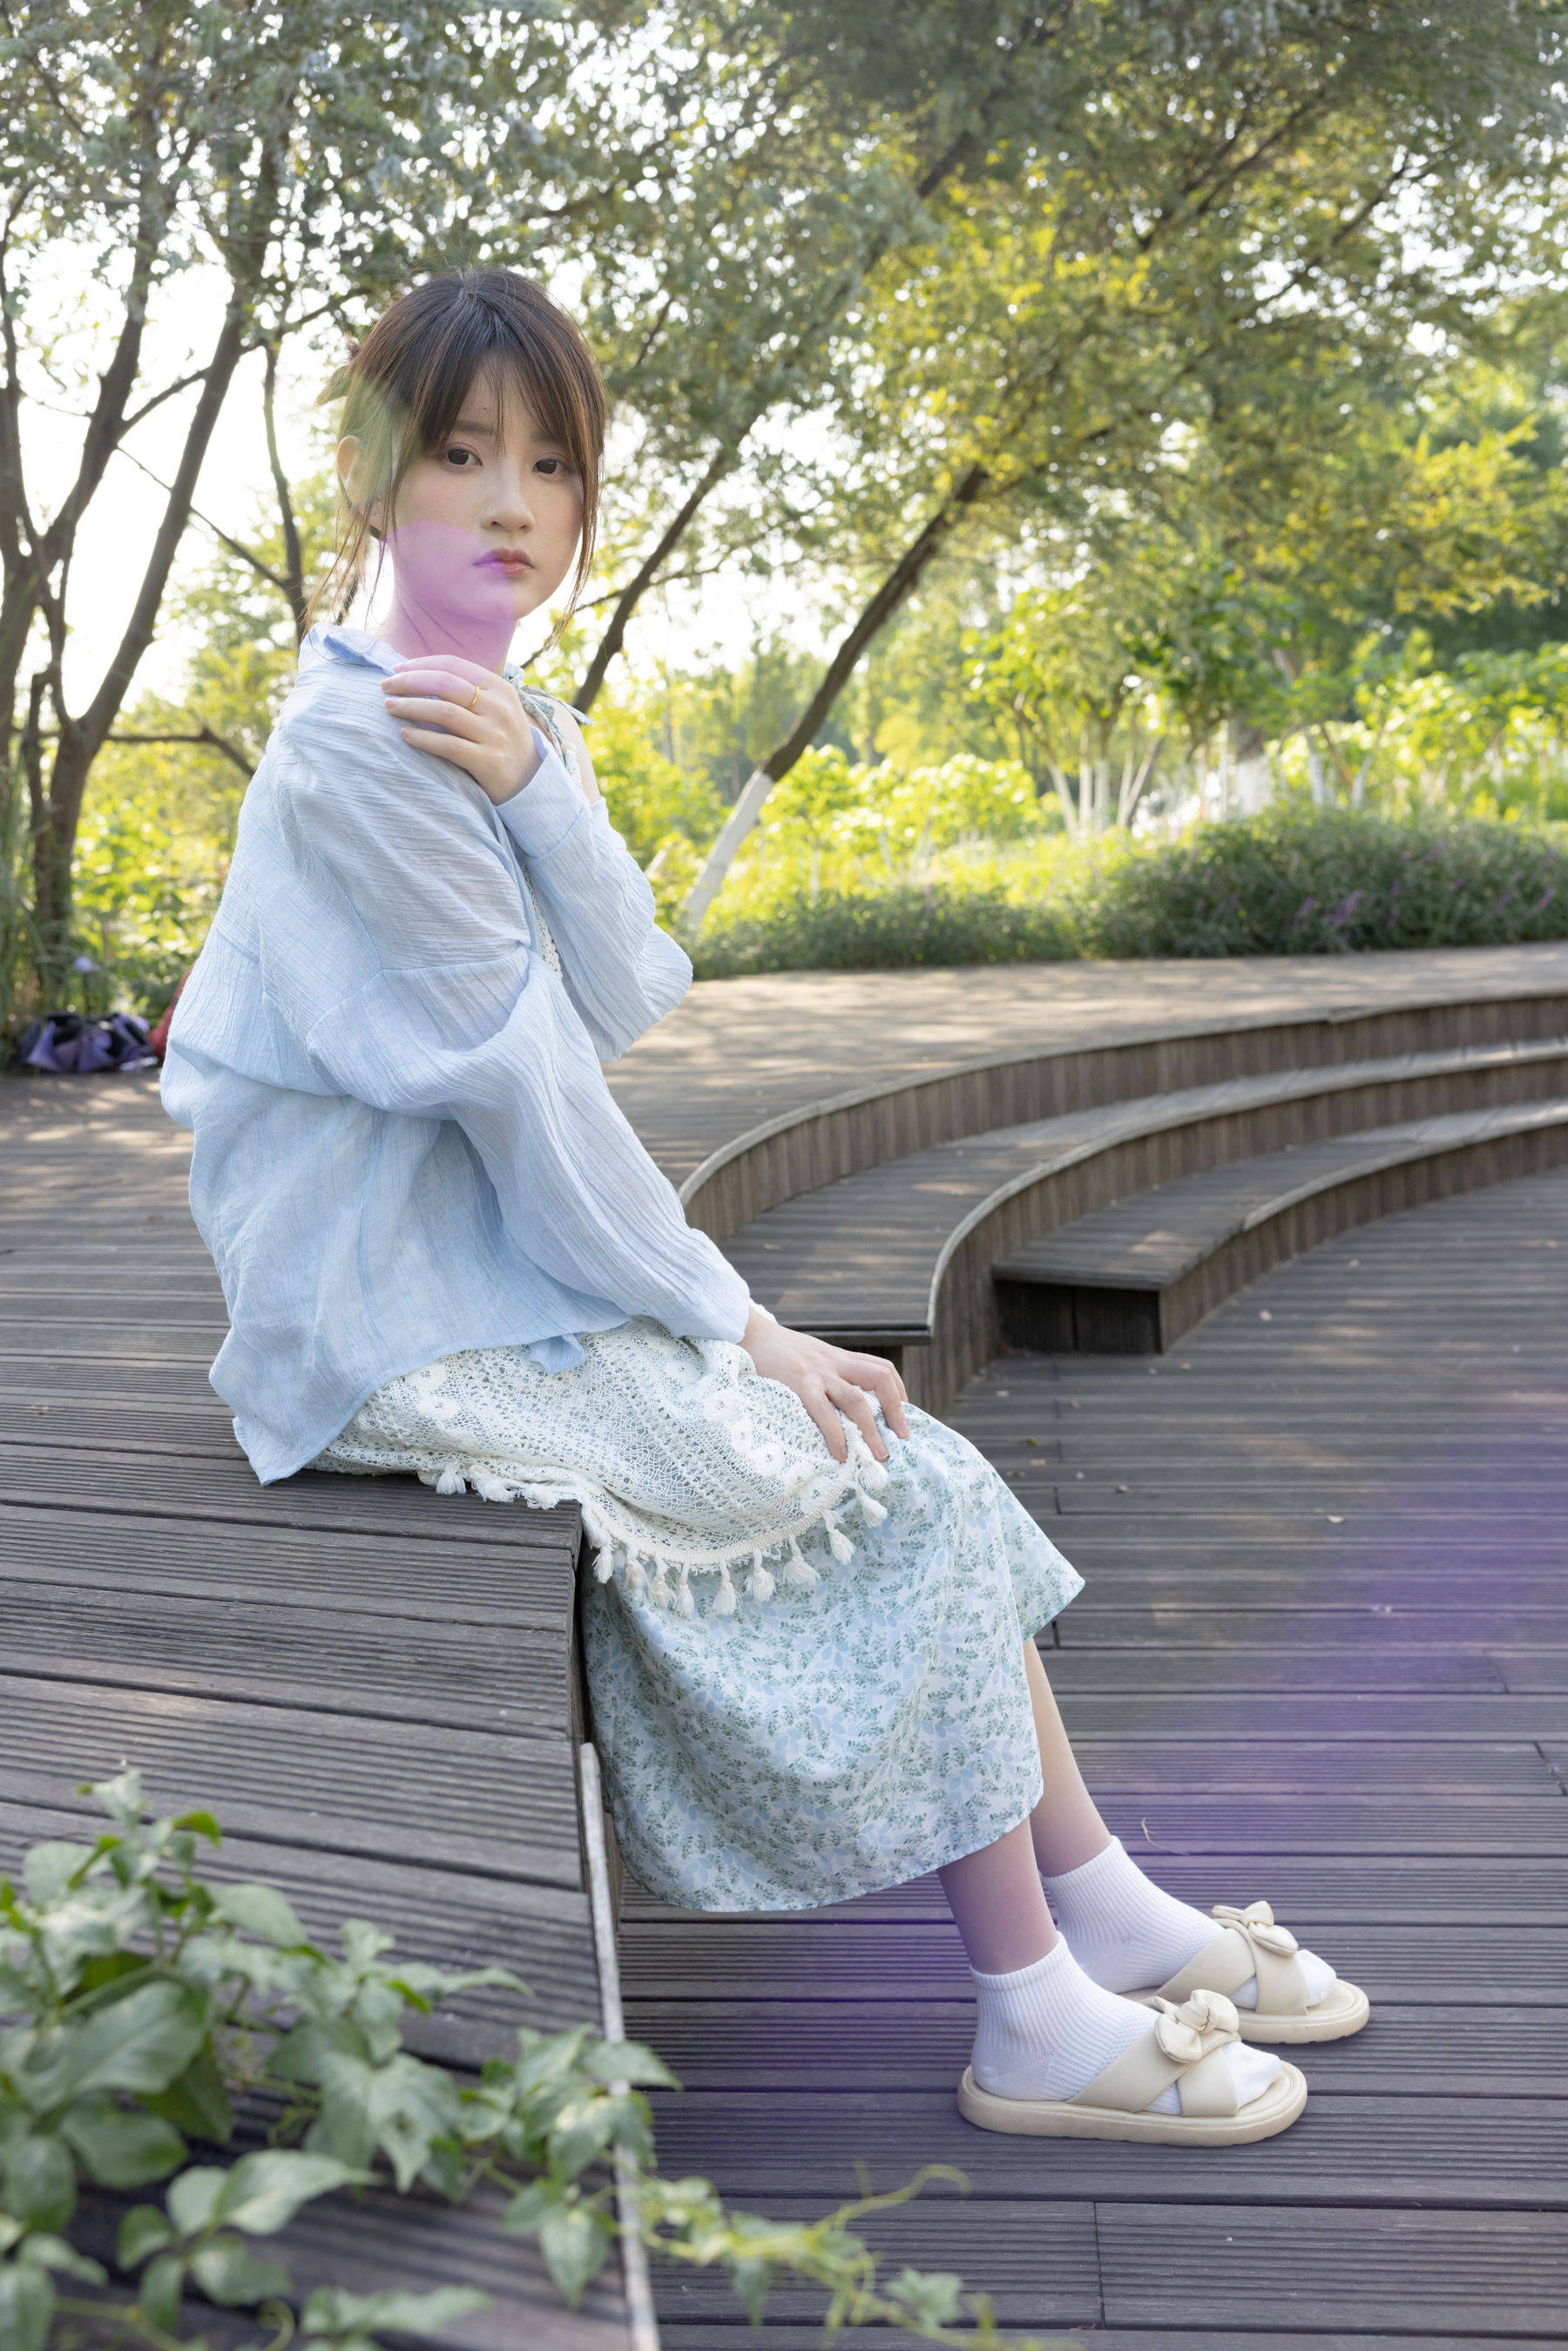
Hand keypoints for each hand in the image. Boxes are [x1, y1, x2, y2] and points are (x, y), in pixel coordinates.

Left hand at [381, 655, 540, 805]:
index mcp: (499, 688)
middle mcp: (499, 708)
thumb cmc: (502, 740)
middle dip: (409, 681)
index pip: (454, 665)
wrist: (531, 782)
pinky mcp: (488, 761)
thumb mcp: (496, 708)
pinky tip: (405, 734)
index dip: (421, 664)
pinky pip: (449, 746)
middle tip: (385, 686)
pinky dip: (423, 738)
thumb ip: (468, 691)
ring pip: (444, 712)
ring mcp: (494, 735)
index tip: (397, 669)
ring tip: (389, 707)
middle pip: (445, 683)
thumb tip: (419, 674)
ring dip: (411, 707)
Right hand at [740, 1308, 908, 1463]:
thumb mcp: (812, 1357)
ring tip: (877, 1455)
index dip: (899, 1392)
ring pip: (856, 1400)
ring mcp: (818, 1373)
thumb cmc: (778, 1353)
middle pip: (880, 1378)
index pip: (883, 1369)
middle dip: (895, 1409)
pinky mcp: (799, 1383)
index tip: (903, 1416)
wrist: (749, 1334)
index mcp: (840, 1357)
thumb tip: (843, 1408)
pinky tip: (840, 1453)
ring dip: (871, 1430)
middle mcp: (835, 1363)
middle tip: (901, 1437)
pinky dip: (836, 1435)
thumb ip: (828, 1374)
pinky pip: (823, 1411)